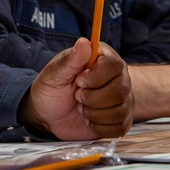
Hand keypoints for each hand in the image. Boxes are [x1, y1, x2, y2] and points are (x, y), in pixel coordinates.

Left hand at [18, 37, 132, 139]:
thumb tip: (84, 42)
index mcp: (102, 59)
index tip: (78, 80)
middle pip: (120, 90)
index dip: (96, 77)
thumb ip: (70, 59)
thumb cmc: (51, 89)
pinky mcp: (120, 119)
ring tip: (82, 107)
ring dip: (94, 113)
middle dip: (92, 98)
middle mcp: (117, 77)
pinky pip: (119, 128)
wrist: (47, 115)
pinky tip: (89, 120)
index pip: (114, 65)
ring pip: (120, 110)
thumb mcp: (54, 73)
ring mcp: (122, 99)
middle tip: (77, 95)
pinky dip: (99, 127)